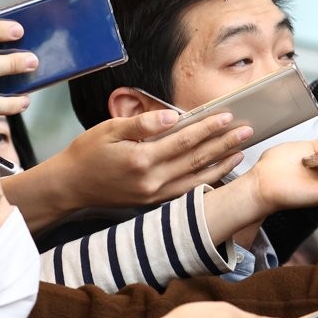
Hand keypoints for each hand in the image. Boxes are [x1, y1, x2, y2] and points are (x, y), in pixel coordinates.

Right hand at [6, 109, 249, 231]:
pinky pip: (187, 191)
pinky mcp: (154, 202)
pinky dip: (207, 181)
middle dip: (224, 144)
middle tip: (247, 131)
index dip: (208, 127)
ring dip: (221, 163)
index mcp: (141, 160)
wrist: (69, 186)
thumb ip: (144, 123)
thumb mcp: (109, 129)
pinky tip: (221, 171)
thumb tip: (174, 116)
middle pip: (197, 159)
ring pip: (197, 178)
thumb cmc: (87, 153)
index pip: (184, 140)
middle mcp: (152, 181)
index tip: (228, 116)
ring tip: (241, 150)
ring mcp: (155, 195)